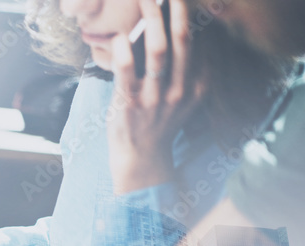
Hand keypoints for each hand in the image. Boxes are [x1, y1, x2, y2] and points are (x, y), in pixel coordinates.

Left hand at [108, 0, 205, 194]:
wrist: (141, 158)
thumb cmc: (158, 120)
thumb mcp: (181, 96)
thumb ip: (182, 68)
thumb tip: (170, 29)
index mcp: (197, 85)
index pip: (199, 43)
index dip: (191, 16)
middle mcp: (181, 90)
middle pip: (183, 40)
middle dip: (176, 10)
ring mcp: (155, 98)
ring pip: (158, 51)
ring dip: (151, 21)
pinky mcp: (130, 104)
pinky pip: (127, 72)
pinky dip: (123, 51)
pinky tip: (120, 36)